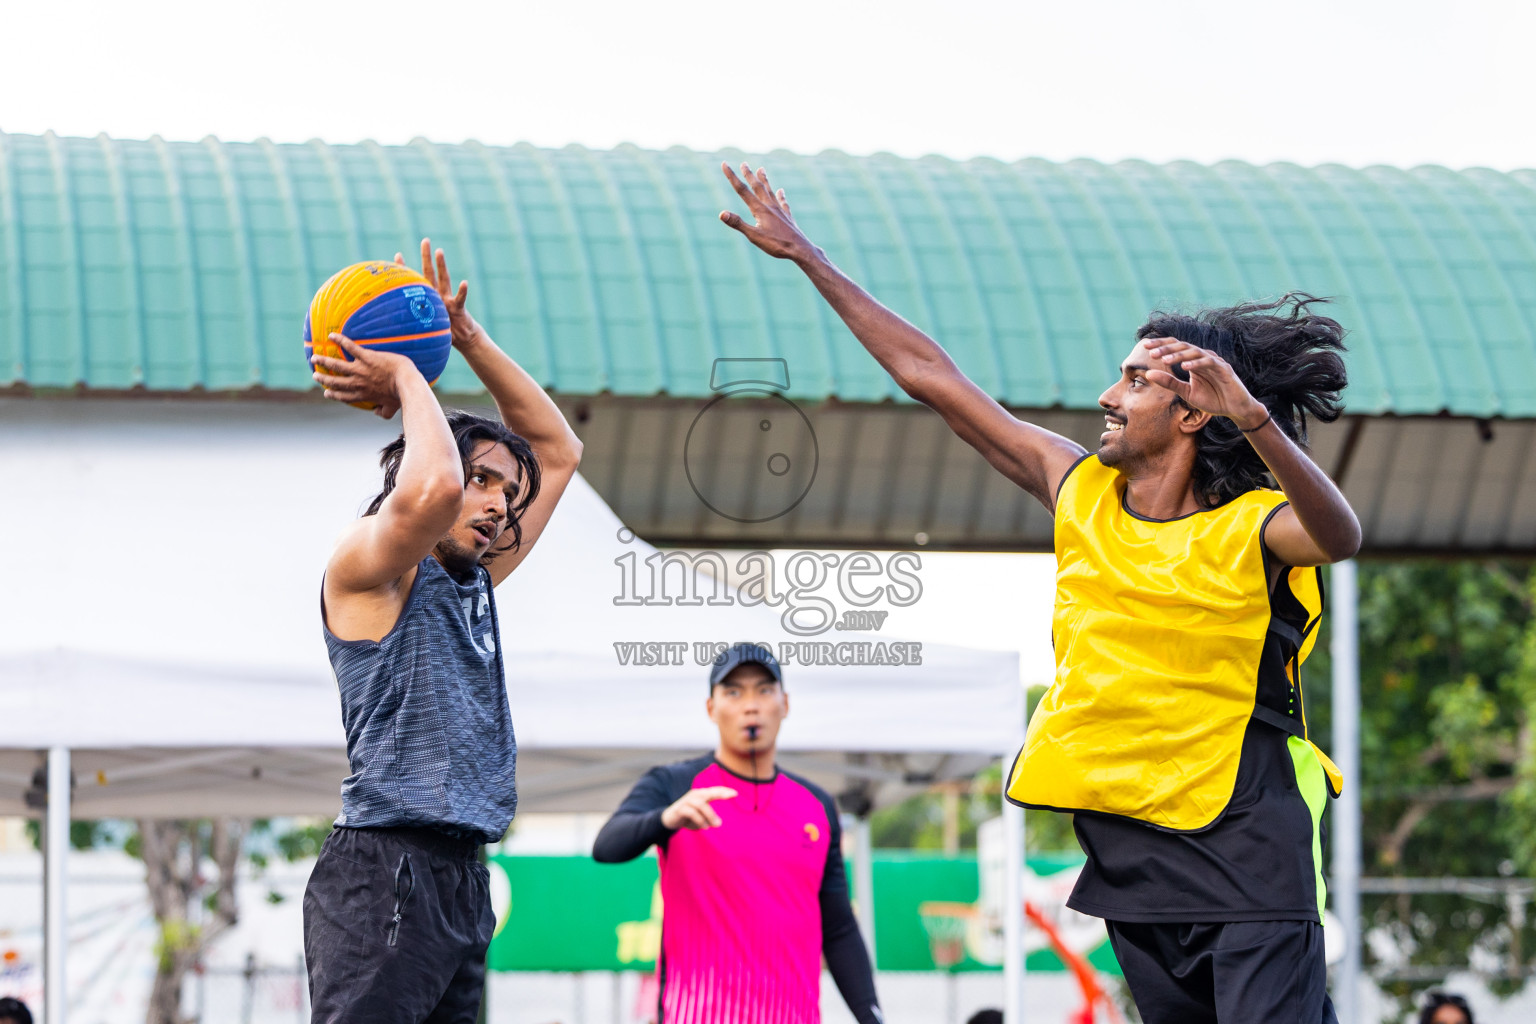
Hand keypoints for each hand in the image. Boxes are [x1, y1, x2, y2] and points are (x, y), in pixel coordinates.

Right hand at [311, 333, 413, 417]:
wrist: (406, 383)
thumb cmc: (401, 396)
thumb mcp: (391, 408)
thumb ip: (383, 412)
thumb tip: (378, 413)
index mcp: (362, 395)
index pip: (343, 396)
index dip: (333, 395)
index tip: (326, 393)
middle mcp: (357, 383)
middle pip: (335, 381)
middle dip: (323, 379)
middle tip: (315, 376)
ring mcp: (360, 369)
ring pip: (336, 365)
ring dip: (323, 361)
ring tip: (314, 358)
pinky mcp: (366, 357)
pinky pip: (350, 347)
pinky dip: (339, 340)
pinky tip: (331, 336)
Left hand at [395, 238, 480, 347]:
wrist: (462, 338)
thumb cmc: (442, 331)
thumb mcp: (424, 327)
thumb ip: (411, 323)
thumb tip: (390, 327)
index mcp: (427, 298)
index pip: (415, 280)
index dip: (406, 269)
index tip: (397, 255)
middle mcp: (437, 294)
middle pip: (430, 272)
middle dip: (427, 256)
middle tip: (425, 241)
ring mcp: (448, 299)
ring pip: (444, 279)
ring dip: (442, 265)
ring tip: (439, 252)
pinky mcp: (458, 308)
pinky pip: (460, 298)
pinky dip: (462, 291)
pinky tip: (464, 283)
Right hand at [660, 786, 737, 829]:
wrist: (669, 819)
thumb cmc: (688, 816)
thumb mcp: (701, 816)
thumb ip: (710, 817)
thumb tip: (718, 823)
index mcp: (701, 795)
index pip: (714, 790)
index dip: (724, 790)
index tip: (735, 794)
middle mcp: (694, 795)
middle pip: (709, 792)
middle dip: (720, 793)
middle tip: (730, 797)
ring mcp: (686, 801)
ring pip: (701, 804)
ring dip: (710, 815)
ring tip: (716, 825)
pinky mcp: (680, 809)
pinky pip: (692, 812)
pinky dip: (700, 820)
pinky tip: (704, 827)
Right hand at [719, 162, 816, 261]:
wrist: (800, 249)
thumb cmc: (777, 245)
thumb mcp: (754, 236)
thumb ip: (738, 224)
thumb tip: (721, 213)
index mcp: (760, 210)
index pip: (742, 190)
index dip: (732, 176)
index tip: (725, 164)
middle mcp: (770, 206)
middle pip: (757, 187)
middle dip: (749, 175)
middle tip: (744, 163)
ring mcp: (780, 211)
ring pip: (770, 191)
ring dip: (764, 180)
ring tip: (761, 169)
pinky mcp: (788, 217)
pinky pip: (783, 203)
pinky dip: (781, 196)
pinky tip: (781, 191)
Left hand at [1145, 338, 1268, 428]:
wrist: (1235, 409)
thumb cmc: (1213, 399)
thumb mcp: (1186, 392)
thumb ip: (1169, 383)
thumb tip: (1148, 374)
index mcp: (1193, 361)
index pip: (1175, 347)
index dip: (1161, 344)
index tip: (1144, 346)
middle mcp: (1203, 357)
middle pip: (1183, 346)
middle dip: (1166, 348)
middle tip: (1151, 352)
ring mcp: (1214, 361)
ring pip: (1195, 352)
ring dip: (1179, 355)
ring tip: (1164, 360)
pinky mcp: (1224, 369)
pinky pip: (1209, 362)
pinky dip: (1197, 364)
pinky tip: (1185, 366)